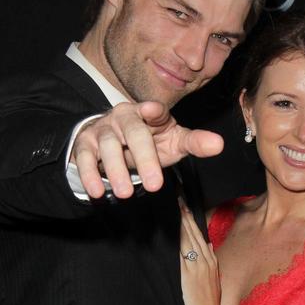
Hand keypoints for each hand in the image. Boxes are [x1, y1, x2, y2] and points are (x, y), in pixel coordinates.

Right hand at [71, 102, 223, 199]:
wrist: (112, 143)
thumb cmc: (148, 141)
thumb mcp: (173, 142)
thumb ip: (194, 143)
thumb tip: (219, 144)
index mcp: (148, 113)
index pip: (154, 111)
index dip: (154, 111)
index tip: (154, 112)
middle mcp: (124, 116)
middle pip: (134, 132)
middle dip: (144, 158)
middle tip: (154, 185)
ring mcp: (103, 128)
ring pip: (109, 145)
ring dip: (116, 170)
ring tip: (125, 193)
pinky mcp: (85, 143)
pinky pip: (85, 157)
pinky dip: (89, 174)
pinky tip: (96, 192)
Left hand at [179, 204, 223, 304]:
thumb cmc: (210, 304)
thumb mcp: (214, 280)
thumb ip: (211, 263)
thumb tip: (209, 246)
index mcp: (212, 262)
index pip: (201, 236)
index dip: (193, 222)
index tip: (186, 209)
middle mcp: (207, 260)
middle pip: (196, 233)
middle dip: (187, 216)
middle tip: (180, 200)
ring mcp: (199, 265)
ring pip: (191, 239)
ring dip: (184, 222)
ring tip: (178, 207)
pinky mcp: (190, 272)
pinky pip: (185, 251)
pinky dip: (181, 238)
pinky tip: (176, 229)